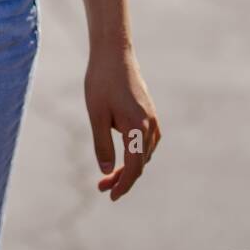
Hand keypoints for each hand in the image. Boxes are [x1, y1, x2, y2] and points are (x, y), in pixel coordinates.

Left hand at [85, 45, 160, 200]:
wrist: (114, 53)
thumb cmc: (102, 82)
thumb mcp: (97, 115)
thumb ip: (102, 145)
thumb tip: (107, 172)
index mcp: (138, 128)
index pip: (134, 168)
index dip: (123, 185)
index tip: (110, 196)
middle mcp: (150, 126)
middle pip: (140, 163)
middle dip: (122, 178)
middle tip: (101, 187)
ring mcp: (152, 119)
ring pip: (144, 153)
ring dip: (129, 166)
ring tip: (108, 174)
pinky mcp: (150, 112)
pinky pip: (146, 142)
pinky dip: (136, 153)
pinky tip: (123, 154)